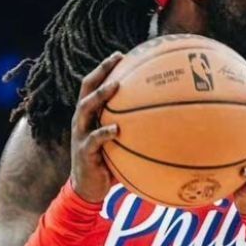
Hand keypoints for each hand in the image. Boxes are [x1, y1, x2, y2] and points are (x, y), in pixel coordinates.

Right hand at [70, 53, 124, 204]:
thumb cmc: (108, 166)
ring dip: (100, 96)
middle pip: (87, 89)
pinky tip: (116, 130)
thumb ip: (134, 133)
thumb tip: (165, 125)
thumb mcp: (120, 145)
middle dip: (101, 72)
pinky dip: (104, 132)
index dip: (104, 69)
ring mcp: (80, 134)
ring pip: (85, 108)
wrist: (88, 190)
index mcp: (89, 116)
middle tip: (117, 60)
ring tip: (115, 87)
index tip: (121, 55)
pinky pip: (93, 139)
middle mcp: (81, 121)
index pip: (94, 85)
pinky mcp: (83, 151)